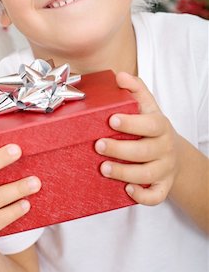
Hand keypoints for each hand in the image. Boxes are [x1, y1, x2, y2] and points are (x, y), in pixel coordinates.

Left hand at [95, 72, 179, 205]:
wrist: (173, 151)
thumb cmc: (152, 126)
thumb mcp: (147, 105)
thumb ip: (135, 89)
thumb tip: (120, 75)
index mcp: (160, 125)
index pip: (149, 124)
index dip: (131, 123)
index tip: (111, 120)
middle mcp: (165, 147)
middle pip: (145, 151)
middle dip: (120, 150)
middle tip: (98, 146)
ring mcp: (166, 168)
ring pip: (148, 174)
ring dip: (124, 173)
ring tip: (103, 168)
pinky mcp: (164, 185)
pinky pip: (157, 196)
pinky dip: (143, 196)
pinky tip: (127, 190)